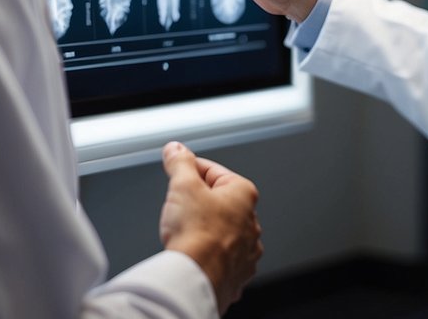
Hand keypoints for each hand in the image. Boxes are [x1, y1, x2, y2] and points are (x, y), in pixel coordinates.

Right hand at [159, 142, 262, 313]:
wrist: (197, 278)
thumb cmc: (196, 234)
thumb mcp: (183, 185)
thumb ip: (180, 162)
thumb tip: (176, 149)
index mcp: (243, 195)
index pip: (213, 171)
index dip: (190, 170)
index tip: (178, 171)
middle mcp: (251, 222)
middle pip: (218, 202)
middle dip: (197, 203)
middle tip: (179, 207)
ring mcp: (247, 251)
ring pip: (222, 232)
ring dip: (205, 230)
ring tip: (185, 234)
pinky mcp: (237, 275)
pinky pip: (222, 259)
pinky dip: (209, 256)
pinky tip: (194, 255)